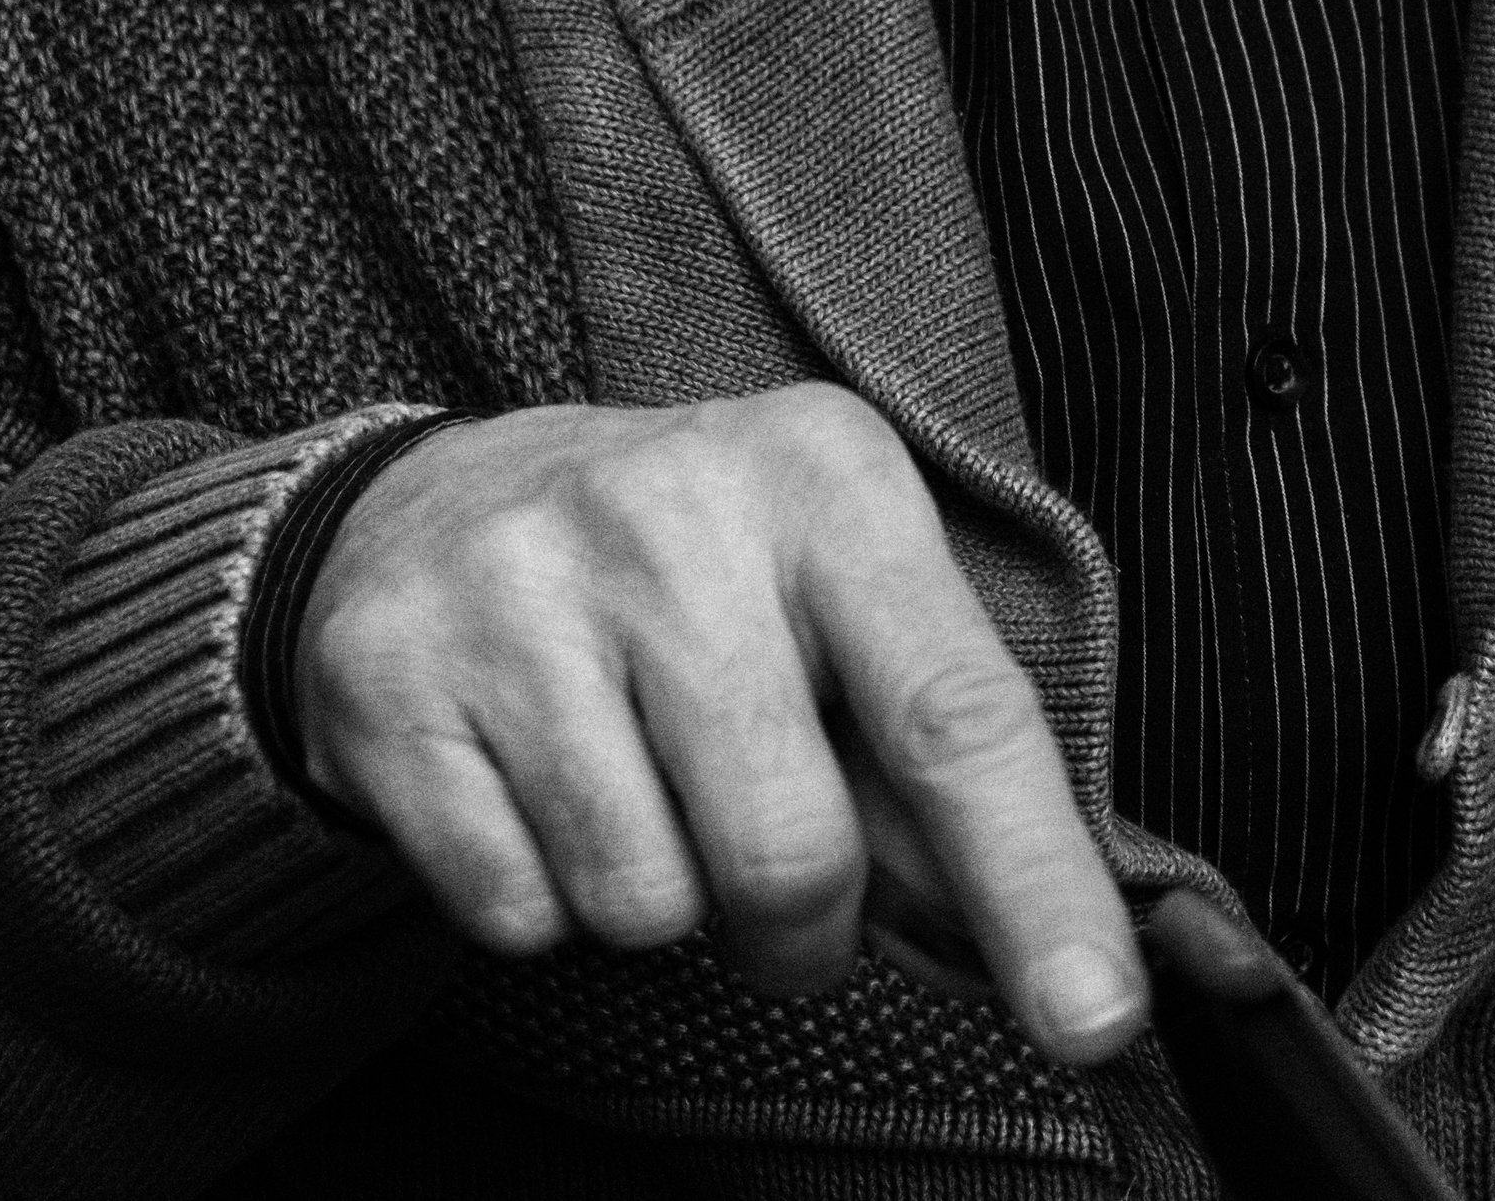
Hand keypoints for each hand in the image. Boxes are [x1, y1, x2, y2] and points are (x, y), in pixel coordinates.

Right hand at [290, 387, 1147, 1065]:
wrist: (429, 508)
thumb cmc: (692, 571)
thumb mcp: (836, 591)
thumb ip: (933, 754)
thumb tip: (1045, 951)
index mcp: (824, 474)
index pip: (957, 713)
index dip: (1035, 882)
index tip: (1098, 1020)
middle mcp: (674, 509)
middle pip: (793, 851)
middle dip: (802, 932)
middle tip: (774, 876)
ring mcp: (522, 585)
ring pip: (646, 904)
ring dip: (665, 908)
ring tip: (643, 788)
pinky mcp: (396, 675)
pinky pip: (517, 914)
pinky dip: (543, 901)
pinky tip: (536, 783)